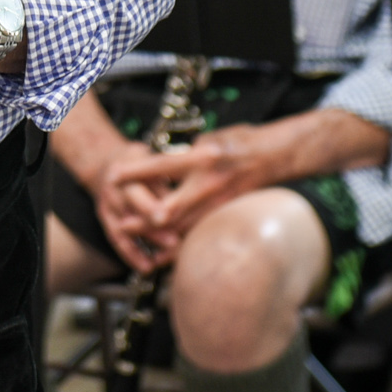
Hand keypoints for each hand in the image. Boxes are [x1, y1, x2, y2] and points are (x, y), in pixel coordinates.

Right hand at [81, 142, 176, 271]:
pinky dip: (131, 255)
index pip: (141, 186)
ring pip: (125, 227)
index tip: (167, 217)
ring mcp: (106, 202)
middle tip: (174, 242)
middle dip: (152, 226)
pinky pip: (117, 239)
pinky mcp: (105, 218)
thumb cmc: (143, 161)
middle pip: (132, 207)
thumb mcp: (155, 161)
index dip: (152, 204)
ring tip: (165, 260)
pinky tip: (147, 267)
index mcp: (127, 164)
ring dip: (146, 242)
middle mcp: (113, 184)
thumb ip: (169, 182)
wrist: (107, 163)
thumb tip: (193, 203)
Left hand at [105, 125, 283, 248]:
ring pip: (182, 227)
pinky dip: (180, 245)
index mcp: (202, 157)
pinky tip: (164, 253)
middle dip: (142, 219)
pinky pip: (199, 234)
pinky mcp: (226, 216)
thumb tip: (163, 165)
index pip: (161, 166)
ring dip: (157, 236)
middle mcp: (209, 183)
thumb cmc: (242, 142)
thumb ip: (186, 155)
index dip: (136, 173)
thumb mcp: (211, 138)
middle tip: (119, 224)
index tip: (115, 176)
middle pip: (168, 208)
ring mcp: (219, 203)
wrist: (276, 156)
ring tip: (137, 242)